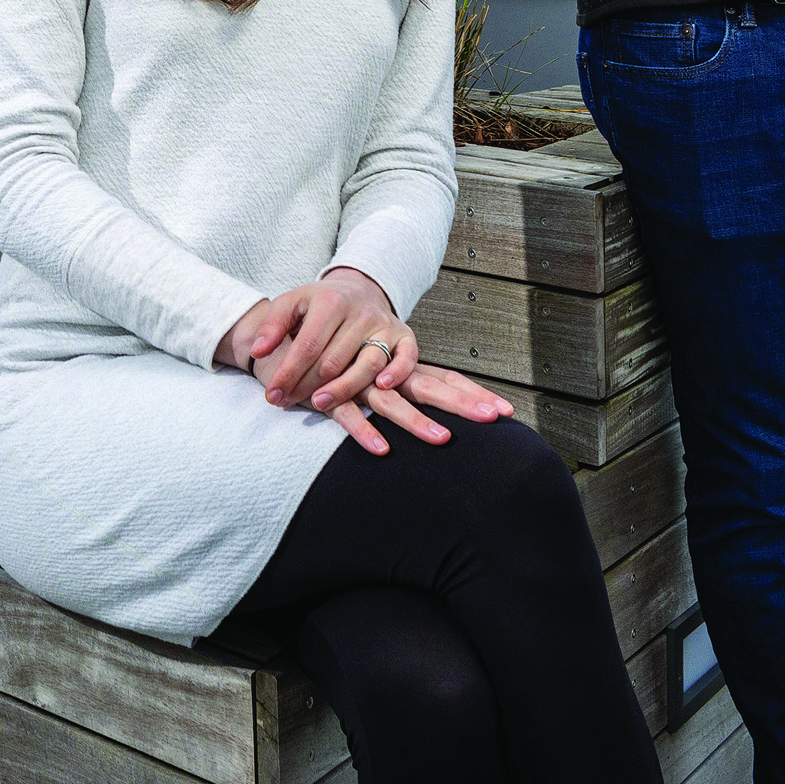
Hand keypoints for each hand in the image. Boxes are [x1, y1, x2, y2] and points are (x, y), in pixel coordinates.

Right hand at [216, 273, 514, 455]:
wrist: (278, 334)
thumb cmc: (325, 357)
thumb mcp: (361, 374)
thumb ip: (387, 389)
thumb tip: (416, 410)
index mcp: (396, 366)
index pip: (442, 379)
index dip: (472, 393)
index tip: (507, 411)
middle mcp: (382, 371)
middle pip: (431, 387)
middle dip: (465, 403)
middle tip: (498, 417)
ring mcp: (355, 381)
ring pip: (392, 403)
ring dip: (418, 423)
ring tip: (444, 440)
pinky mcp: (325, 393)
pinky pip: (347, 414)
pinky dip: (364, 431)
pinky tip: (382, 449)